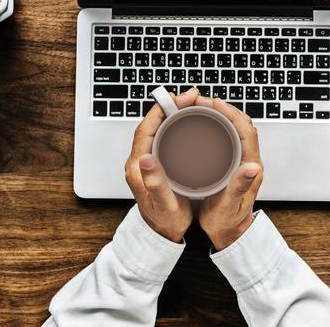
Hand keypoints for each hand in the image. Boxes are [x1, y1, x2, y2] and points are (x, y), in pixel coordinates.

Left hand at [125, 88, 199, 241]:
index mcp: (138, 168)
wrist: (161, 233)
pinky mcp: (155, 162)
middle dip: (170, 106)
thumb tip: (146, 159)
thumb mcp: (163, 205)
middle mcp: (139, 161)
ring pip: (158, 128)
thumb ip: (155, 184)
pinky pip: (163, 136)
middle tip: (191, 96)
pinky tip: (188, 120)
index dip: (161, 111)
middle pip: (152, 124)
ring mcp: (147, 160)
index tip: (178, 99)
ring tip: (191, 103)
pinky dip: (175, 124)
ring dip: (173, 113)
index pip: (146, 129)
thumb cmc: (164, 221)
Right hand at [195, 97, 263, 249]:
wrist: (231, 233)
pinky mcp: (234, 162)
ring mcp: (242, 159)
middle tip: (200, 101)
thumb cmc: (227, 222)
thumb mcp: (229, 206)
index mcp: (250, 167)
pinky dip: (217, 124)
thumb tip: (254, 167)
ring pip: (235, 128)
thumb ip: (239, 187)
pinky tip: (203, 122)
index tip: (213, 103)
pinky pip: (229, 135)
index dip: (231, 113)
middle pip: (241, 124)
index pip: (246, 131)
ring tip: (200, 106)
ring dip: (220, 114)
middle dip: (223, 108)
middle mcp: (249, 160)